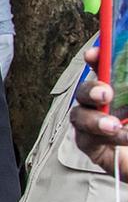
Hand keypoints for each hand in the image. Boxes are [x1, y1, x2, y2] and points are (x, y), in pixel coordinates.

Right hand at [71, 46, 127, 178]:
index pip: (102, 69)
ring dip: (94, 119)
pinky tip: (122, 136)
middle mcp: (103, 105)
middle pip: (84, 91)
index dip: (95, 59)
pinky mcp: (93, 147)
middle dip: (90, 90)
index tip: (93, 54)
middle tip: (104, 94)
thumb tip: (125, 79)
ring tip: (113, 125)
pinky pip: (87, 139)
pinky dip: (104, 137)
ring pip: (79, 116)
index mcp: (119, 91)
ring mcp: (95, 126)